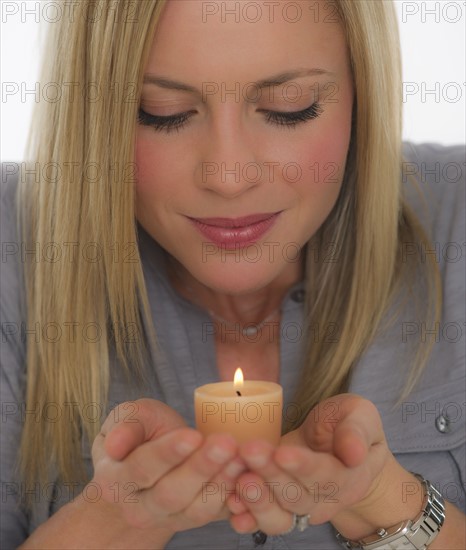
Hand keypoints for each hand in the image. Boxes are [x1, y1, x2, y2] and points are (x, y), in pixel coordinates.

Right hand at [91, 399, 245, 533]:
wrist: (151, 462)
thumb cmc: (140, 433)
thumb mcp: (129, 418)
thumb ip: (125, 426)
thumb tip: (116, 445)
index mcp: (115, 480)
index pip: (141, 469)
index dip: (168, 453)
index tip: (192, 435)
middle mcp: (139, 507)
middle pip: (170, 494)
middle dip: (201, 468)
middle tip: (226, 443)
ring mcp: (168, 518)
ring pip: (196, 509)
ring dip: (221, 482)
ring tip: (240, 456)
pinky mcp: (195, 519)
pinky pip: (216, 514)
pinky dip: (234, 496)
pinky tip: (248, 474)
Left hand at [226, 393, 393, 534]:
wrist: (338, 445)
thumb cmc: (348, 424)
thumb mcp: (360, 415)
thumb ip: (356, 430)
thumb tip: (354, 453)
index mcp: (350, 477)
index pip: (327, 476)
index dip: (303, 467)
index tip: (281, 452)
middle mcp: (325, 499)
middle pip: (297, 496)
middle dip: (271, 474)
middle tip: (249, 451)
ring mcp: (300, 506)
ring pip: (280, 515)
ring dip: (257, 500)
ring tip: (240, 479)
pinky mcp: (279, 504)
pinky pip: (263, 519)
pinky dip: (247, 516)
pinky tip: (231, 504)